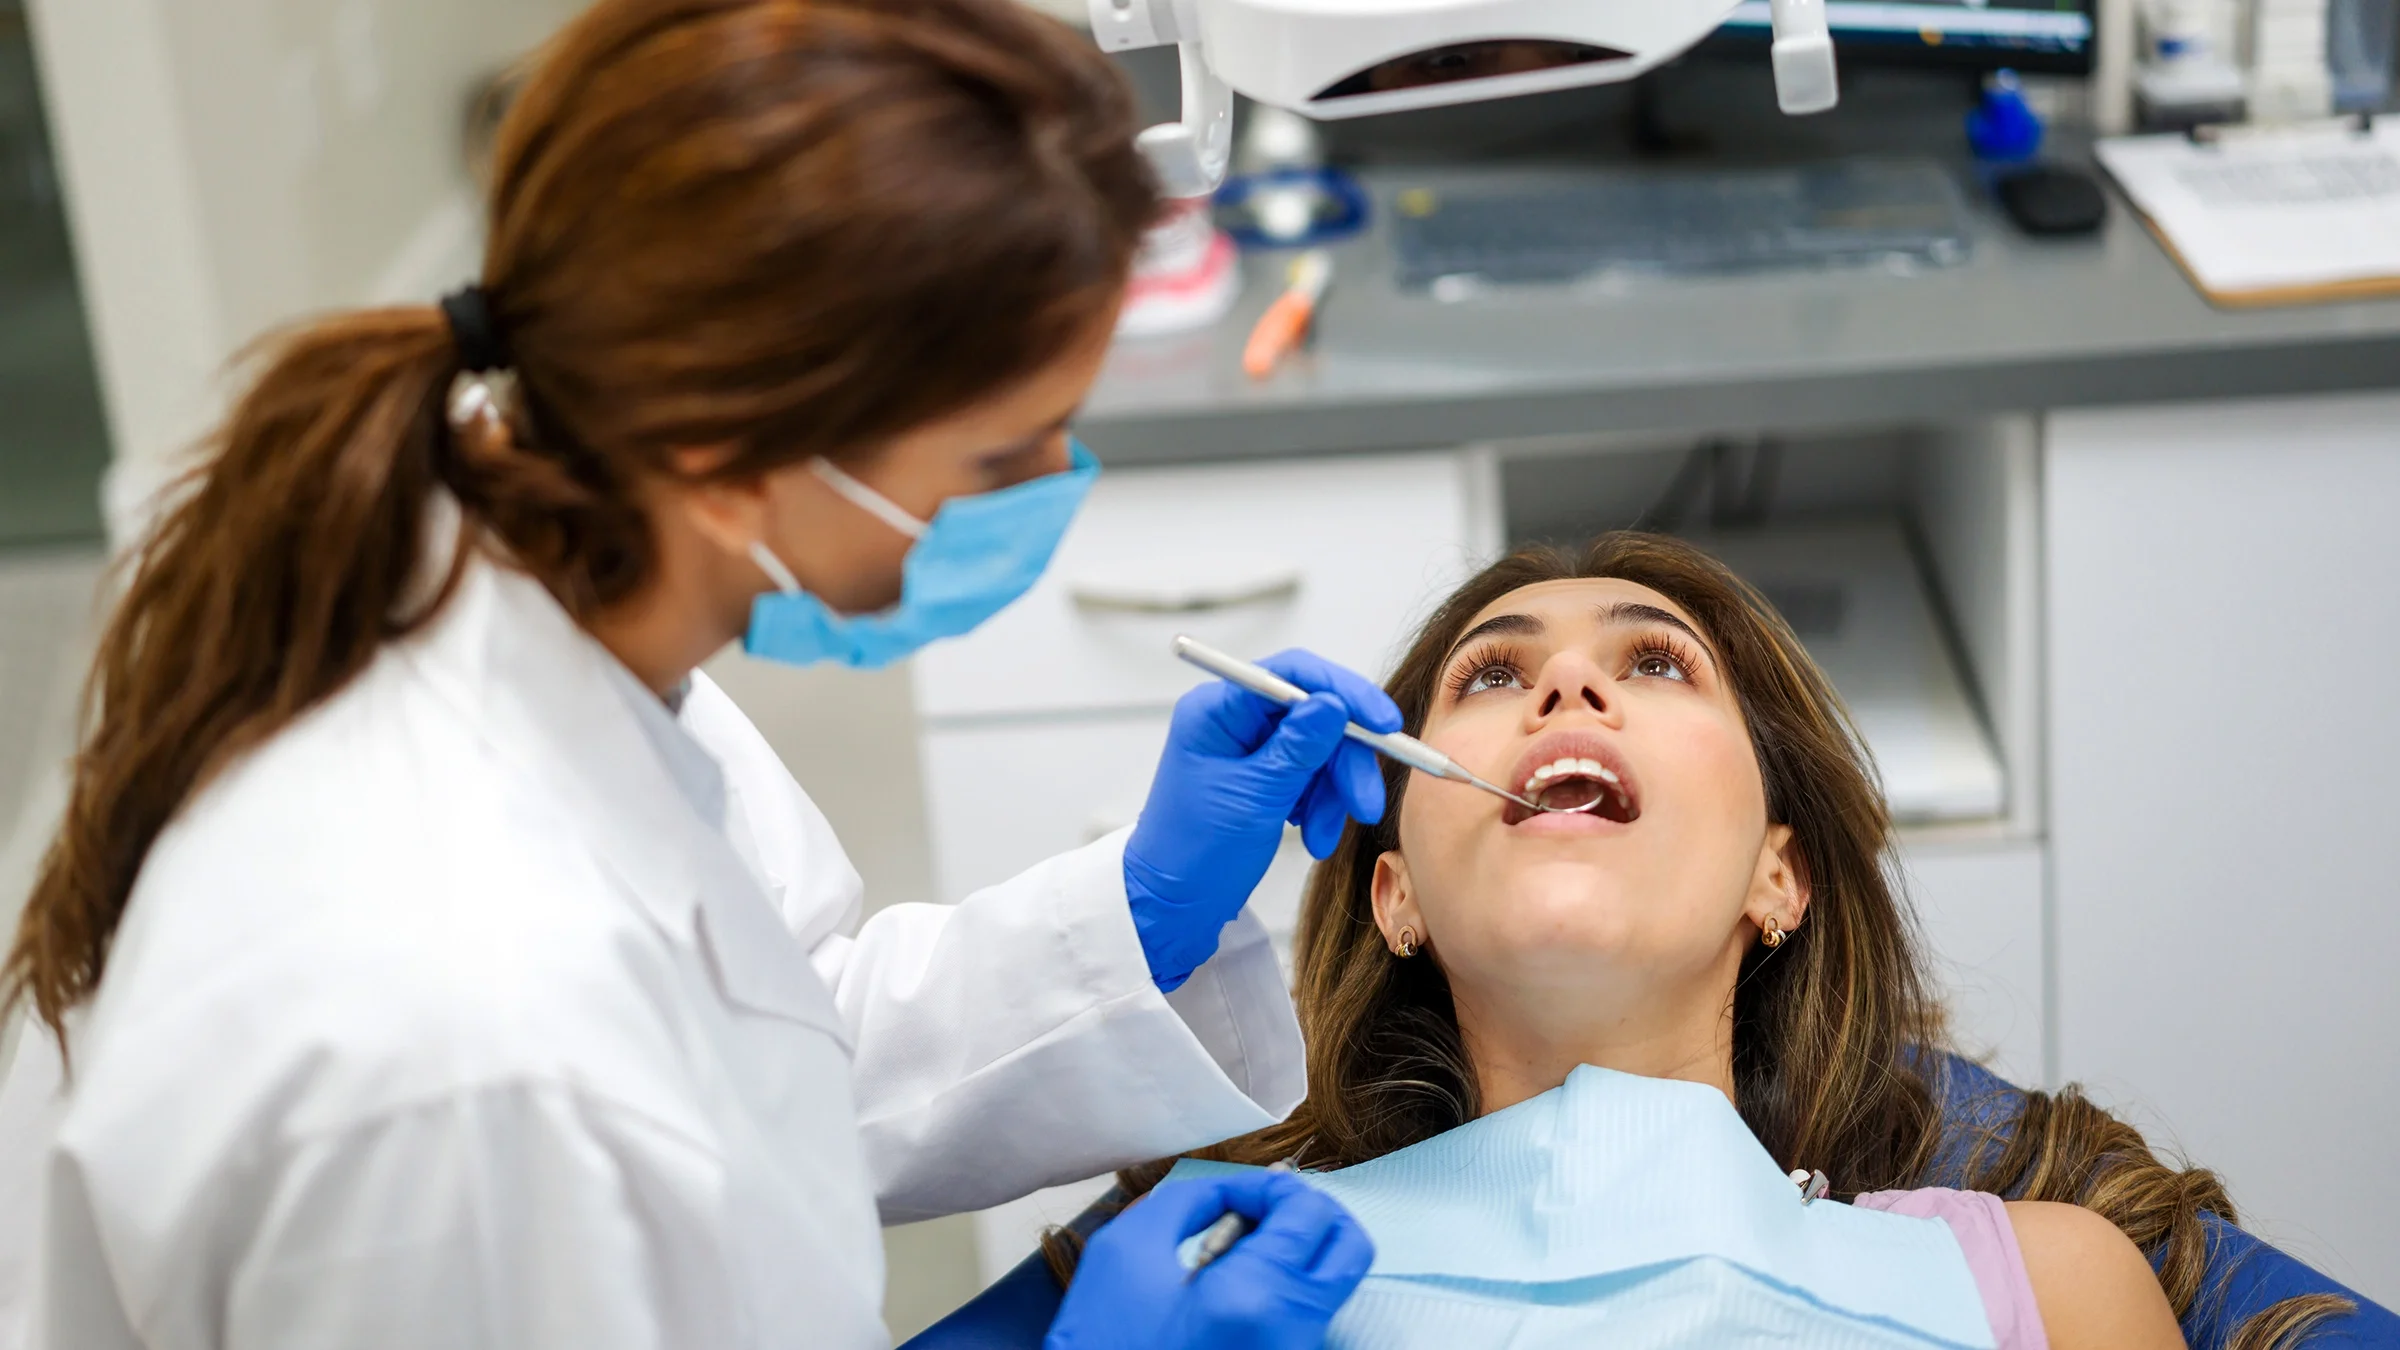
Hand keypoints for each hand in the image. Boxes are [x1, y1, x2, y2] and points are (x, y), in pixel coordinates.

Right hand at [1044, 1173, 1374, 1349]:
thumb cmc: (1103, 1340)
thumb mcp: (1127, 1249)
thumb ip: (1189, 1200)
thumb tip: (1233, 1193)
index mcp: (1258, 1295)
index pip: (1310, 1211)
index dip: (1271, 1186)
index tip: (1229, 1197)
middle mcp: (1294, 1332)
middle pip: (1350, 1246)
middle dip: (1308, 1213)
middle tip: (1258, 1212)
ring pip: (1328, 1280)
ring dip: (1292, 1249)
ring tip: (1227, 1256)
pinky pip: (1304, 1312)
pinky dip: (1279, 1285)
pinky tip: (1224, 1289)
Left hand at [1124, 649, 1401, 990]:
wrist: (1173, 908)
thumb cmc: (1194, 854)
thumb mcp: (1255, 797)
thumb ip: (1298, 747)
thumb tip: (1334, 702)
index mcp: (1217, 710)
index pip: (1292, 675)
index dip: (1345, 694)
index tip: (1384, 724)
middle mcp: (1232, 721)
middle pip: (1315, 716)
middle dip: (1345, 762)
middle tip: (1365, 804)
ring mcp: (1249, 751)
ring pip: (1320, 751)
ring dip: (1332, 795)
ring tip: (1321, 839)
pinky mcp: (1262, 779)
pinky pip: (1310, 778)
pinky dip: (1320, 807)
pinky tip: (1312, 838)